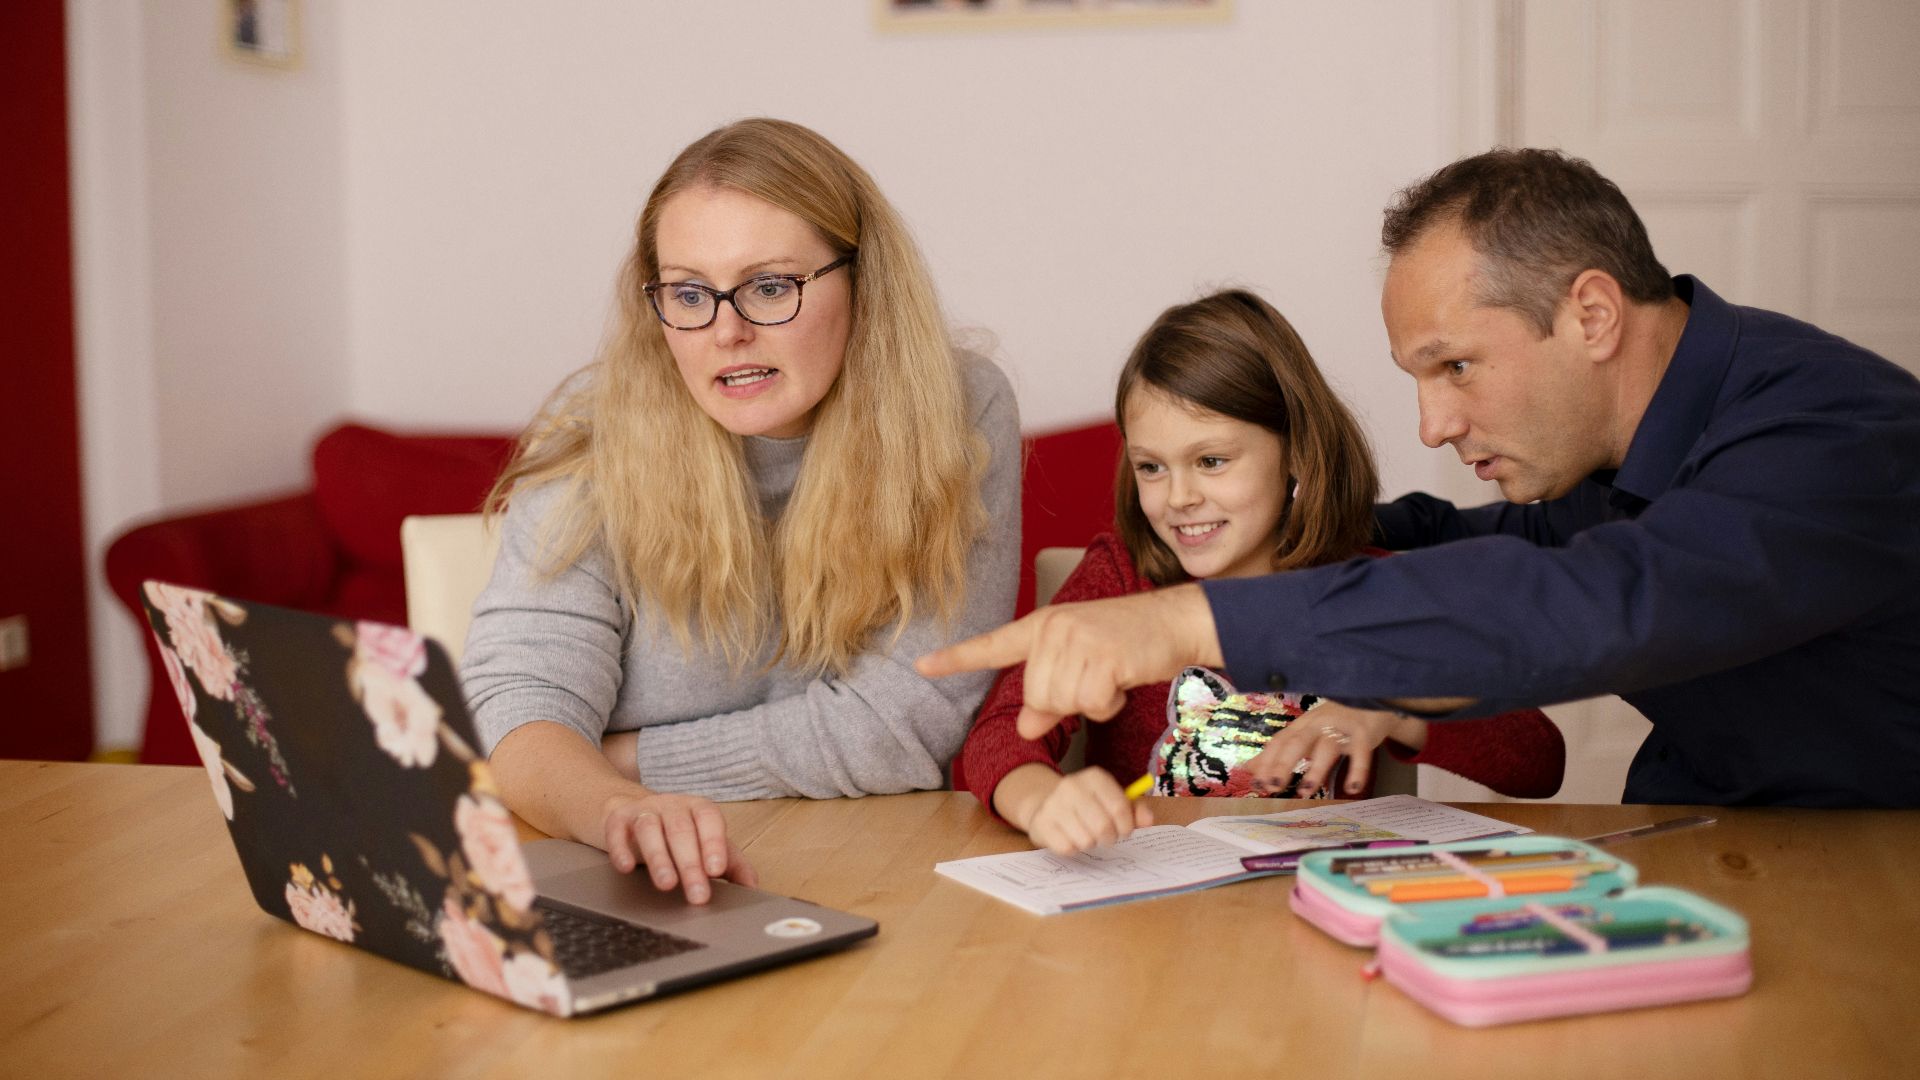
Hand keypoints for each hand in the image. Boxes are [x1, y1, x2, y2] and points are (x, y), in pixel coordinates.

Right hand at [601, 791, 756, 903]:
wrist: (632, 809)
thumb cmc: (677, 832)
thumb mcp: (706, 843)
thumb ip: (732, 863)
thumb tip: (752, 887)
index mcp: (699, 809)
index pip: (710, 820)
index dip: (713, 843)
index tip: (717, 870)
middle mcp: (672, 806)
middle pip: (681, 830)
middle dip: (690, 864)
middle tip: (698, 895)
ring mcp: (644, 810)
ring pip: (650, 829)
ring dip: (659, 858)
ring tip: (667, 885)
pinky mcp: (617, 819)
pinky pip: (617, 830)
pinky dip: (621, 848)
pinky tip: (627, 867)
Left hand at [916, 585, 1221, 739]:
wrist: (1175, 620)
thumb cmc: (1128, 645)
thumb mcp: (1082, 667)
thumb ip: (1050, 697)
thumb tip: (1024, 728)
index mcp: (1042, 626)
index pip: (992, 646)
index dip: (955, 660)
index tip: (921, 666)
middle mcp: (1053, 627)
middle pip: (1037, 696)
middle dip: (1067, 703)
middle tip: (1096, 678)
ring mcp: (1076, 638)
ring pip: (1061, 702)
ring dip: (1091, 703)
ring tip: (1111, 676)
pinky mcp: (1102, 653)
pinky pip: (1091, 703)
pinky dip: (1109, 704)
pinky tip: (1122, 679)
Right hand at [1025, 769, 1153, 855]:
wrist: (1047, 804)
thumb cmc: (1088, 805)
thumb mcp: (1112, 800)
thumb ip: (1135, 810)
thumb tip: (1148, 820)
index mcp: (1094, 777)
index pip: (1120, 808)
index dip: (1127, 826)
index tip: (1124, 830)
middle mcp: (1072, 786)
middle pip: (1103, 827)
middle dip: (1109, 838)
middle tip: (1106, 837)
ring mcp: (1054, 804)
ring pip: (1086, 840)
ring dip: (1091, 843)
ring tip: (1086, 834)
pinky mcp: (1041, 823)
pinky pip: (1068, 848)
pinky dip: (1073, 848)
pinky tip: (1070, 837)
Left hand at [1245, 702, 1421, 797]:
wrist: (1373, 699)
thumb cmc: (1333, 723)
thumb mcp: (1305, 734)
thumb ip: (1279, 751)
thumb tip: (1249, 768)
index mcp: (1302, 725)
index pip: (1279, 742)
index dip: (1267, 762)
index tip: (1256, 784)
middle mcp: (1319, 724)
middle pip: (1297, 742)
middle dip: (1283, 764)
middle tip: (1273, 787)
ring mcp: (1342, 728)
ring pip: (1326, 747)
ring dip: (1315, 770)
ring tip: (1304, 792)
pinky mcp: (1364, 734)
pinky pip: (1361, 753)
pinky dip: (1357, 771)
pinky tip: (1352, 789)